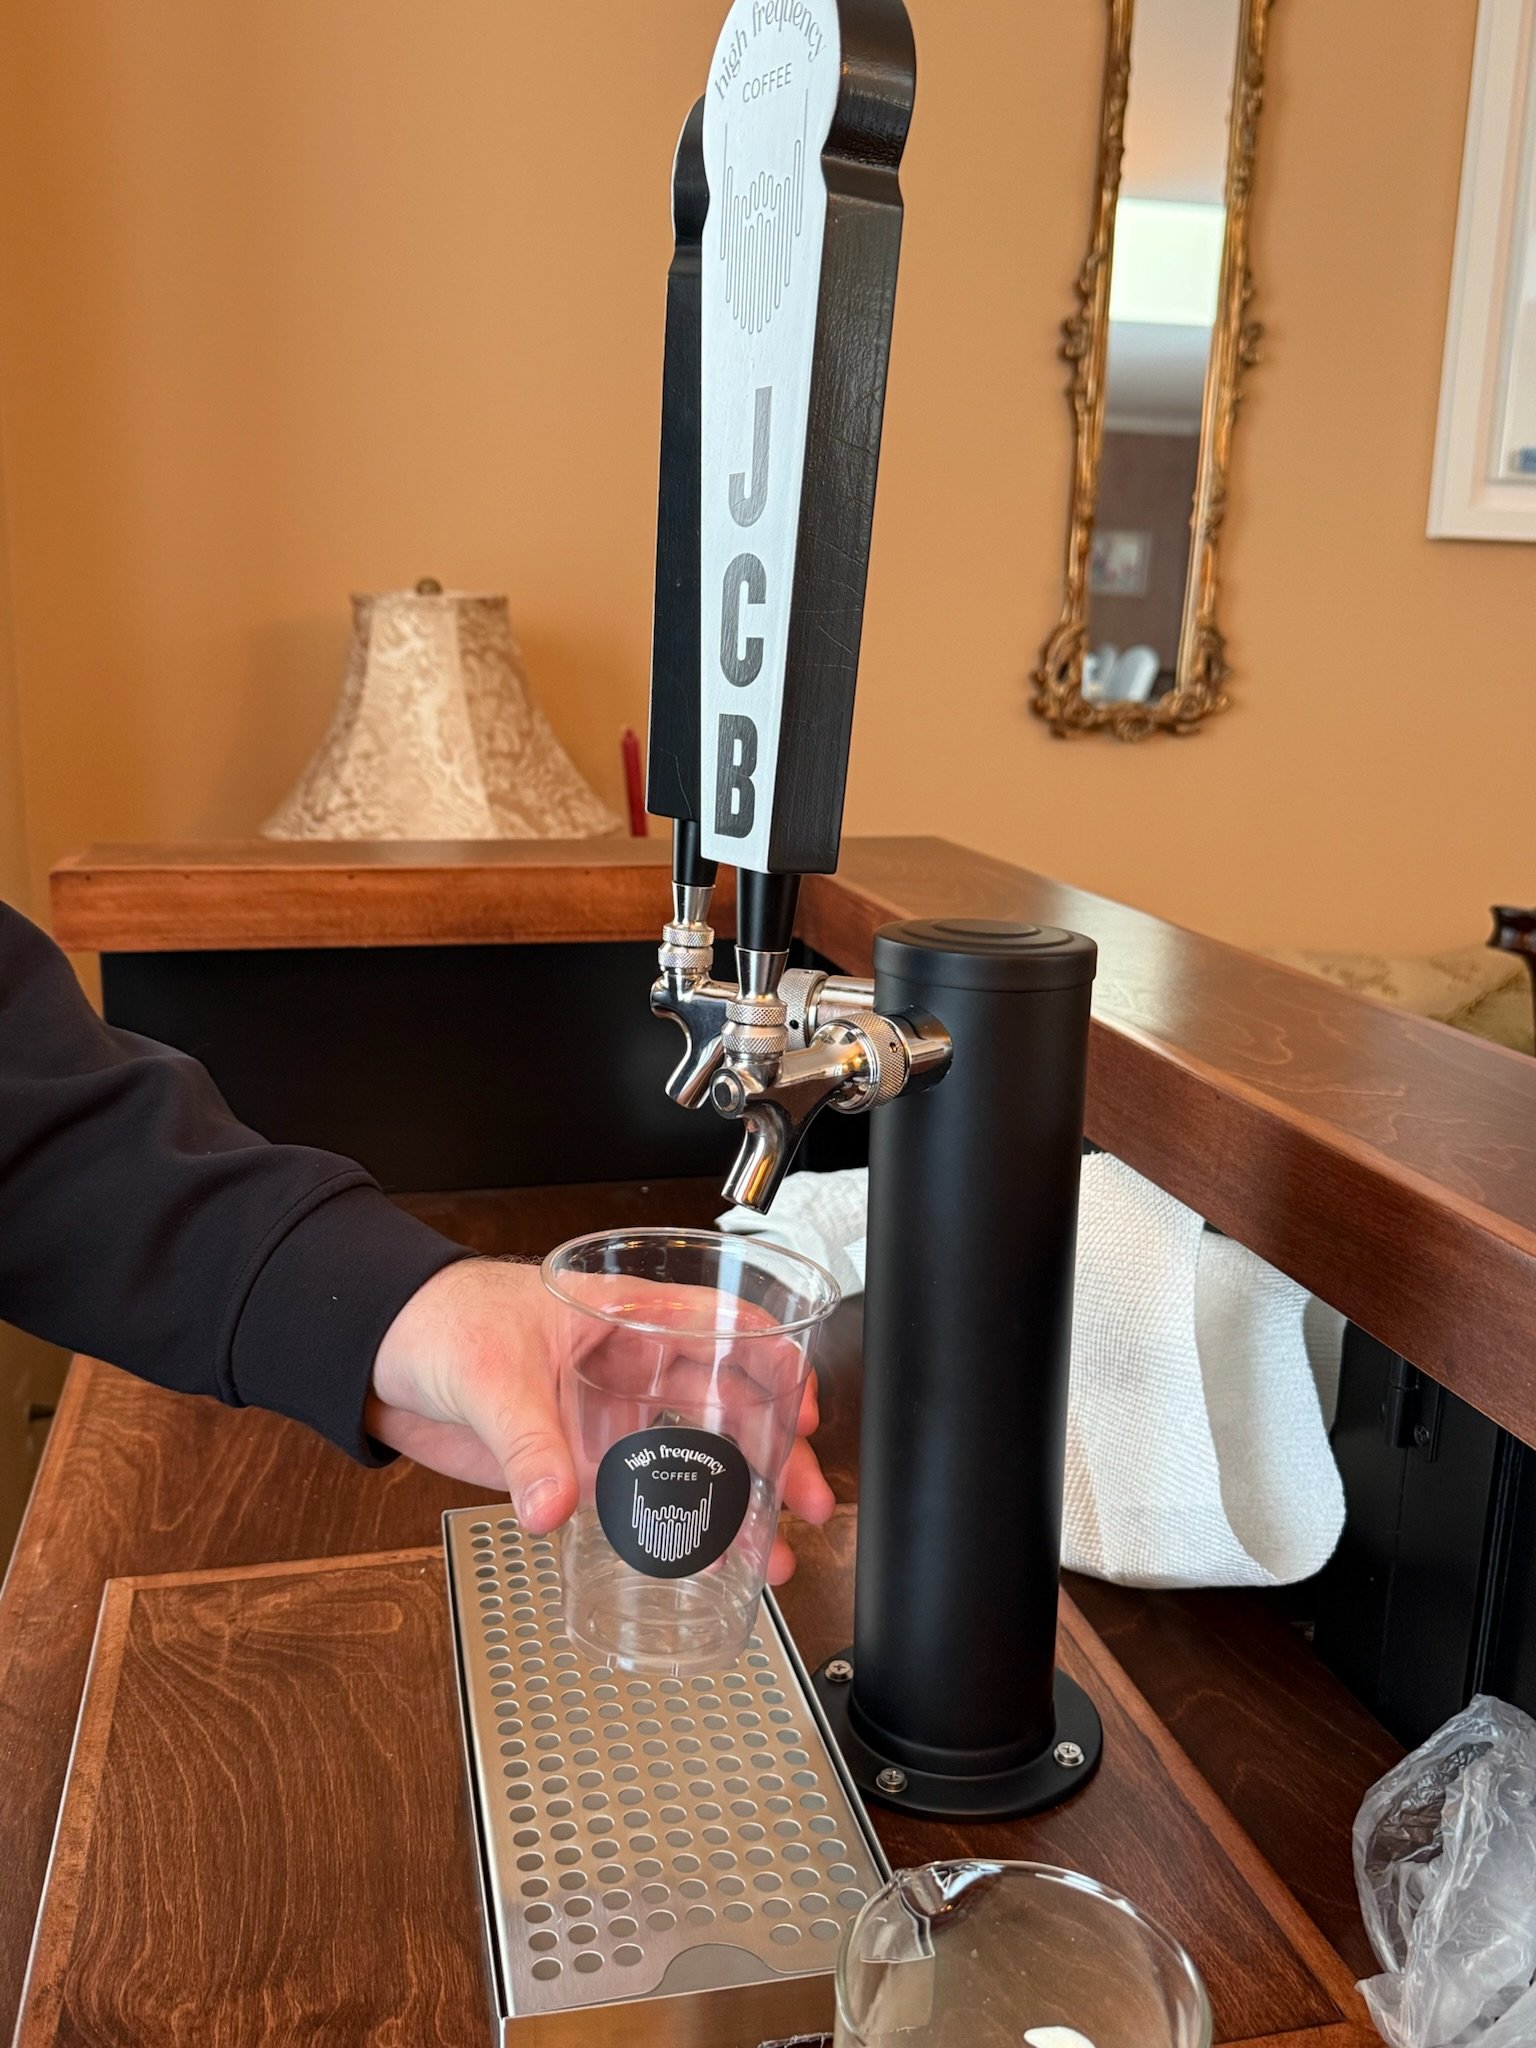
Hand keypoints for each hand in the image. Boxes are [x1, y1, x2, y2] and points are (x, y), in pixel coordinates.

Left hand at [367, 1257, 834, 1582]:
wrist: (376, 1354)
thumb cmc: (438, 1318)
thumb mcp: (491, 1372)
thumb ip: (526, 1442)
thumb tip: (554, 1505)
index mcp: (626, 1316)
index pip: (725, 1329)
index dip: (776, 1368)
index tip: (805, 1417)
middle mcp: (630, 1365)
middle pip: (727, 1405)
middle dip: (775, 1455)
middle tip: (804, 1505)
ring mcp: (606, 1415)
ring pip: (691, 1458)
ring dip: (733, 1504)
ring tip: (764, 1555)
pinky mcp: (576, 1461)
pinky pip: (638, 1496)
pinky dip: (671, 1528)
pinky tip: (696, 1562)